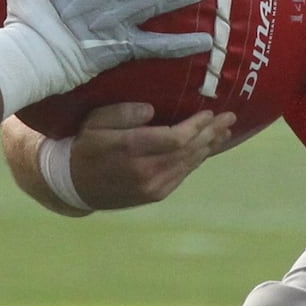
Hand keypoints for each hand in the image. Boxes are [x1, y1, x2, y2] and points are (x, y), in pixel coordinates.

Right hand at [69, 103, 234, 207]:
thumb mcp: (94, 122)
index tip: (209, 112)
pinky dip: (197, 160)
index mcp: (131, 150)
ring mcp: (153, 186)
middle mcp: (146, 171)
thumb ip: (122, 113)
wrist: (75, 185)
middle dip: (211, 133)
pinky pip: (183, 173)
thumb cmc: (85, 145)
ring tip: (225, 132)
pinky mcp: (155, 194)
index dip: (196, 125)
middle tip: (230, 118)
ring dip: (209, 147)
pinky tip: (206, 149)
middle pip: (188, 151)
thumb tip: (151, 110)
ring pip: (189, 163)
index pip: (176, 138)